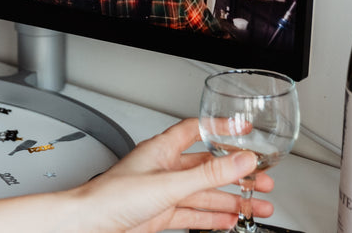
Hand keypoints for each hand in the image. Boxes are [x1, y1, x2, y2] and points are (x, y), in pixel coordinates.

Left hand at [0, 118, 274, 232]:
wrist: (87, 224)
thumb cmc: (111, 196)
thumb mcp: (168, 184)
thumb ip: (208, 175)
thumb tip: (242, 160)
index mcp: (161, 149)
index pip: (197, 130)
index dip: (221, 128)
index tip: (245, 128)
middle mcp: (163, 168)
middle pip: (207, 166)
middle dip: (236, 172)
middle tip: (263, 177)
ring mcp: (163, 192)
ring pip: (205, 193)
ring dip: (232, 199)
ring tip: (259, 204)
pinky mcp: (161, 214)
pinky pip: (195, 214)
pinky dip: (215, 217)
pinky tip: (231, 219)